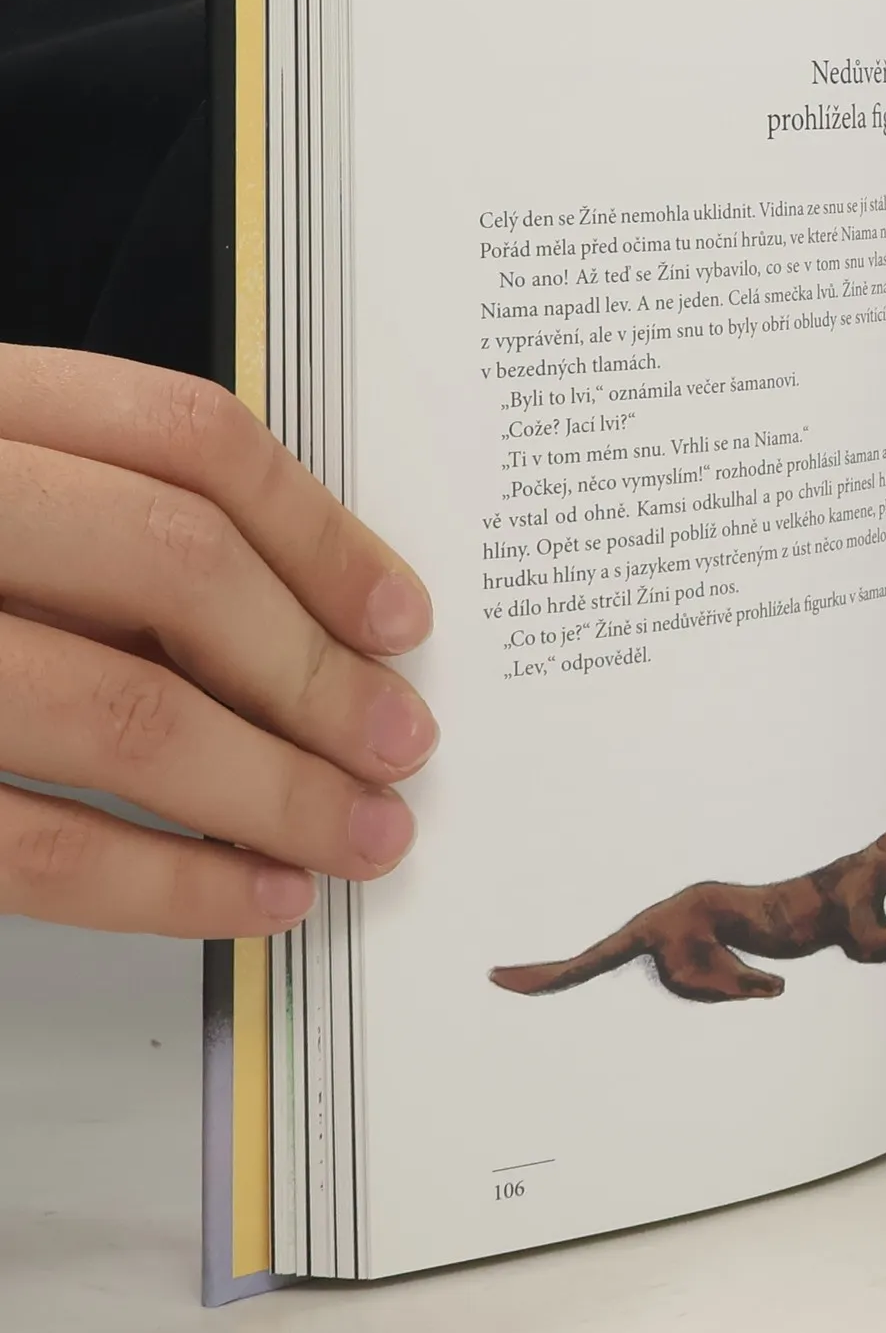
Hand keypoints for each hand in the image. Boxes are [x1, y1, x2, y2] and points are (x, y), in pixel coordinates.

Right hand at [0, 347, 437, 937]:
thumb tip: (318, 624)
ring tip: (365, 837)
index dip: (319, 530)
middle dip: (314, 671)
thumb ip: (96, 525)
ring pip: (117, 706)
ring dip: (273, 790)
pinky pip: (34, 843)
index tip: (402, 618)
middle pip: (172, 563)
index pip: (181, 434)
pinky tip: (258, 898)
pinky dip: (172, 884)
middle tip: (403, 744)